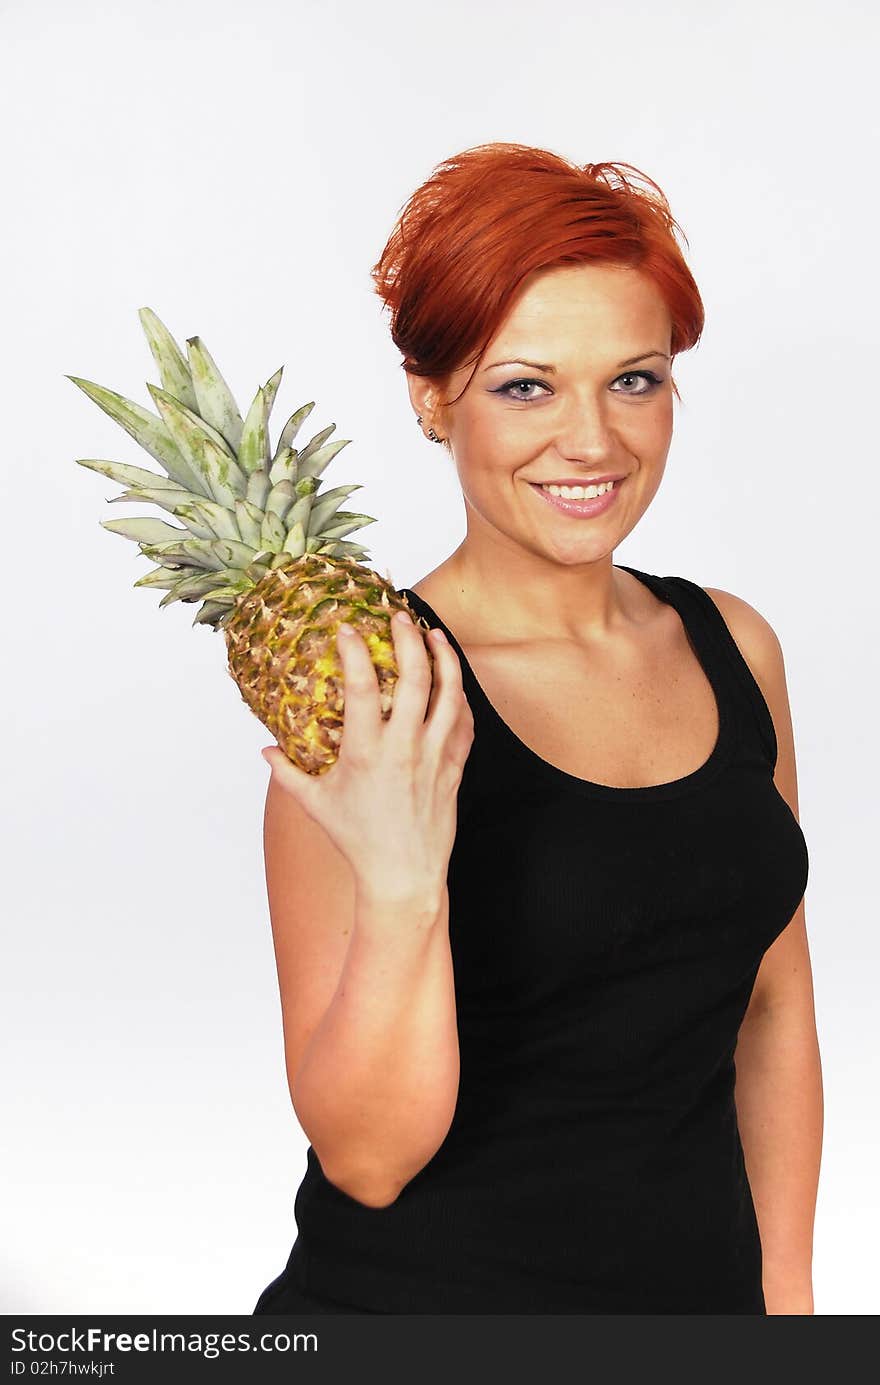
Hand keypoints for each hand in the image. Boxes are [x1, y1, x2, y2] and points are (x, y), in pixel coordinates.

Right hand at [261, 609, 474, 903]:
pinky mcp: (454, 767)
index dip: (354, 651)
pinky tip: (454, 681)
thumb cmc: (356, 841)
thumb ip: (287, 773)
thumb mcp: (315, 805)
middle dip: (407, 638)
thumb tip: (265, 750)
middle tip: (398, 615)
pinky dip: (460, 696)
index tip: (347, 628)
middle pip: (414, 678)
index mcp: (365, 752)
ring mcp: (434, 756)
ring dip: (444, 657)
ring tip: (434, 633)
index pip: (360, 687)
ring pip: (449, 694)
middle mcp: (403, 748)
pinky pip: (464, 722)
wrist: (403, 876)